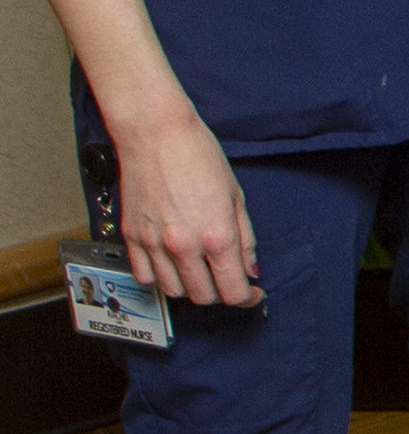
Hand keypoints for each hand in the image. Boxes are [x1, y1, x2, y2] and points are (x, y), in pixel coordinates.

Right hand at [107, 107, 261, 308]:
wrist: (156, 135)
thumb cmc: (198, 156)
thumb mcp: (236, 196)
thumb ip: (245, 239)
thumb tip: (251, 268)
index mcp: (217, 235)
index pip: (233, 291)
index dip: (248, 298)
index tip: (252, 294)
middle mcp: (184, 245)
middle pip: (203, 296)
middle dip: (221, 293)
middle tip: (227, 279)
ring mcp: (154, 244)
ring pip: (173, 291)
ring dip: (190, 287)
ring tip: (200, 270)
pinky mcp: (131, 237)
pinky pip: (144, 276)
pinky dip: (160, 279)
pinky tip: (172, 265)